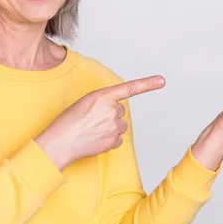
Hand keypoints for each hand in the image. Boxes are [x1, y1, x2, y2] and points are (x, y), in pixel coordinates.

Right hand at [35, 75, 165, 170]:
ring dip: (110, 127)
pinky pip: (117, 138)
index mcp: (102, 96)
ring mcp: (113, 126)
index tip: (162, 80)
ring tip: (92, 130)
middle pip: (120, 111)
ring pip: (120, 125)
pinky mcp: (113, 140)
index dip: (147, 84)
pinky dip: (109, 139)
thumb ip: (102, 102)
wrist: (60, 142)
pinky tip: (95, 139)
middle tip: (93, 120)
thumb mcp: (84, 103)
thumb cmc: (68, 122)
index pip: (129, 88)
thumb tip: (114, 112)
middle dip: (110, 115)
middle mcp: (111, 109)